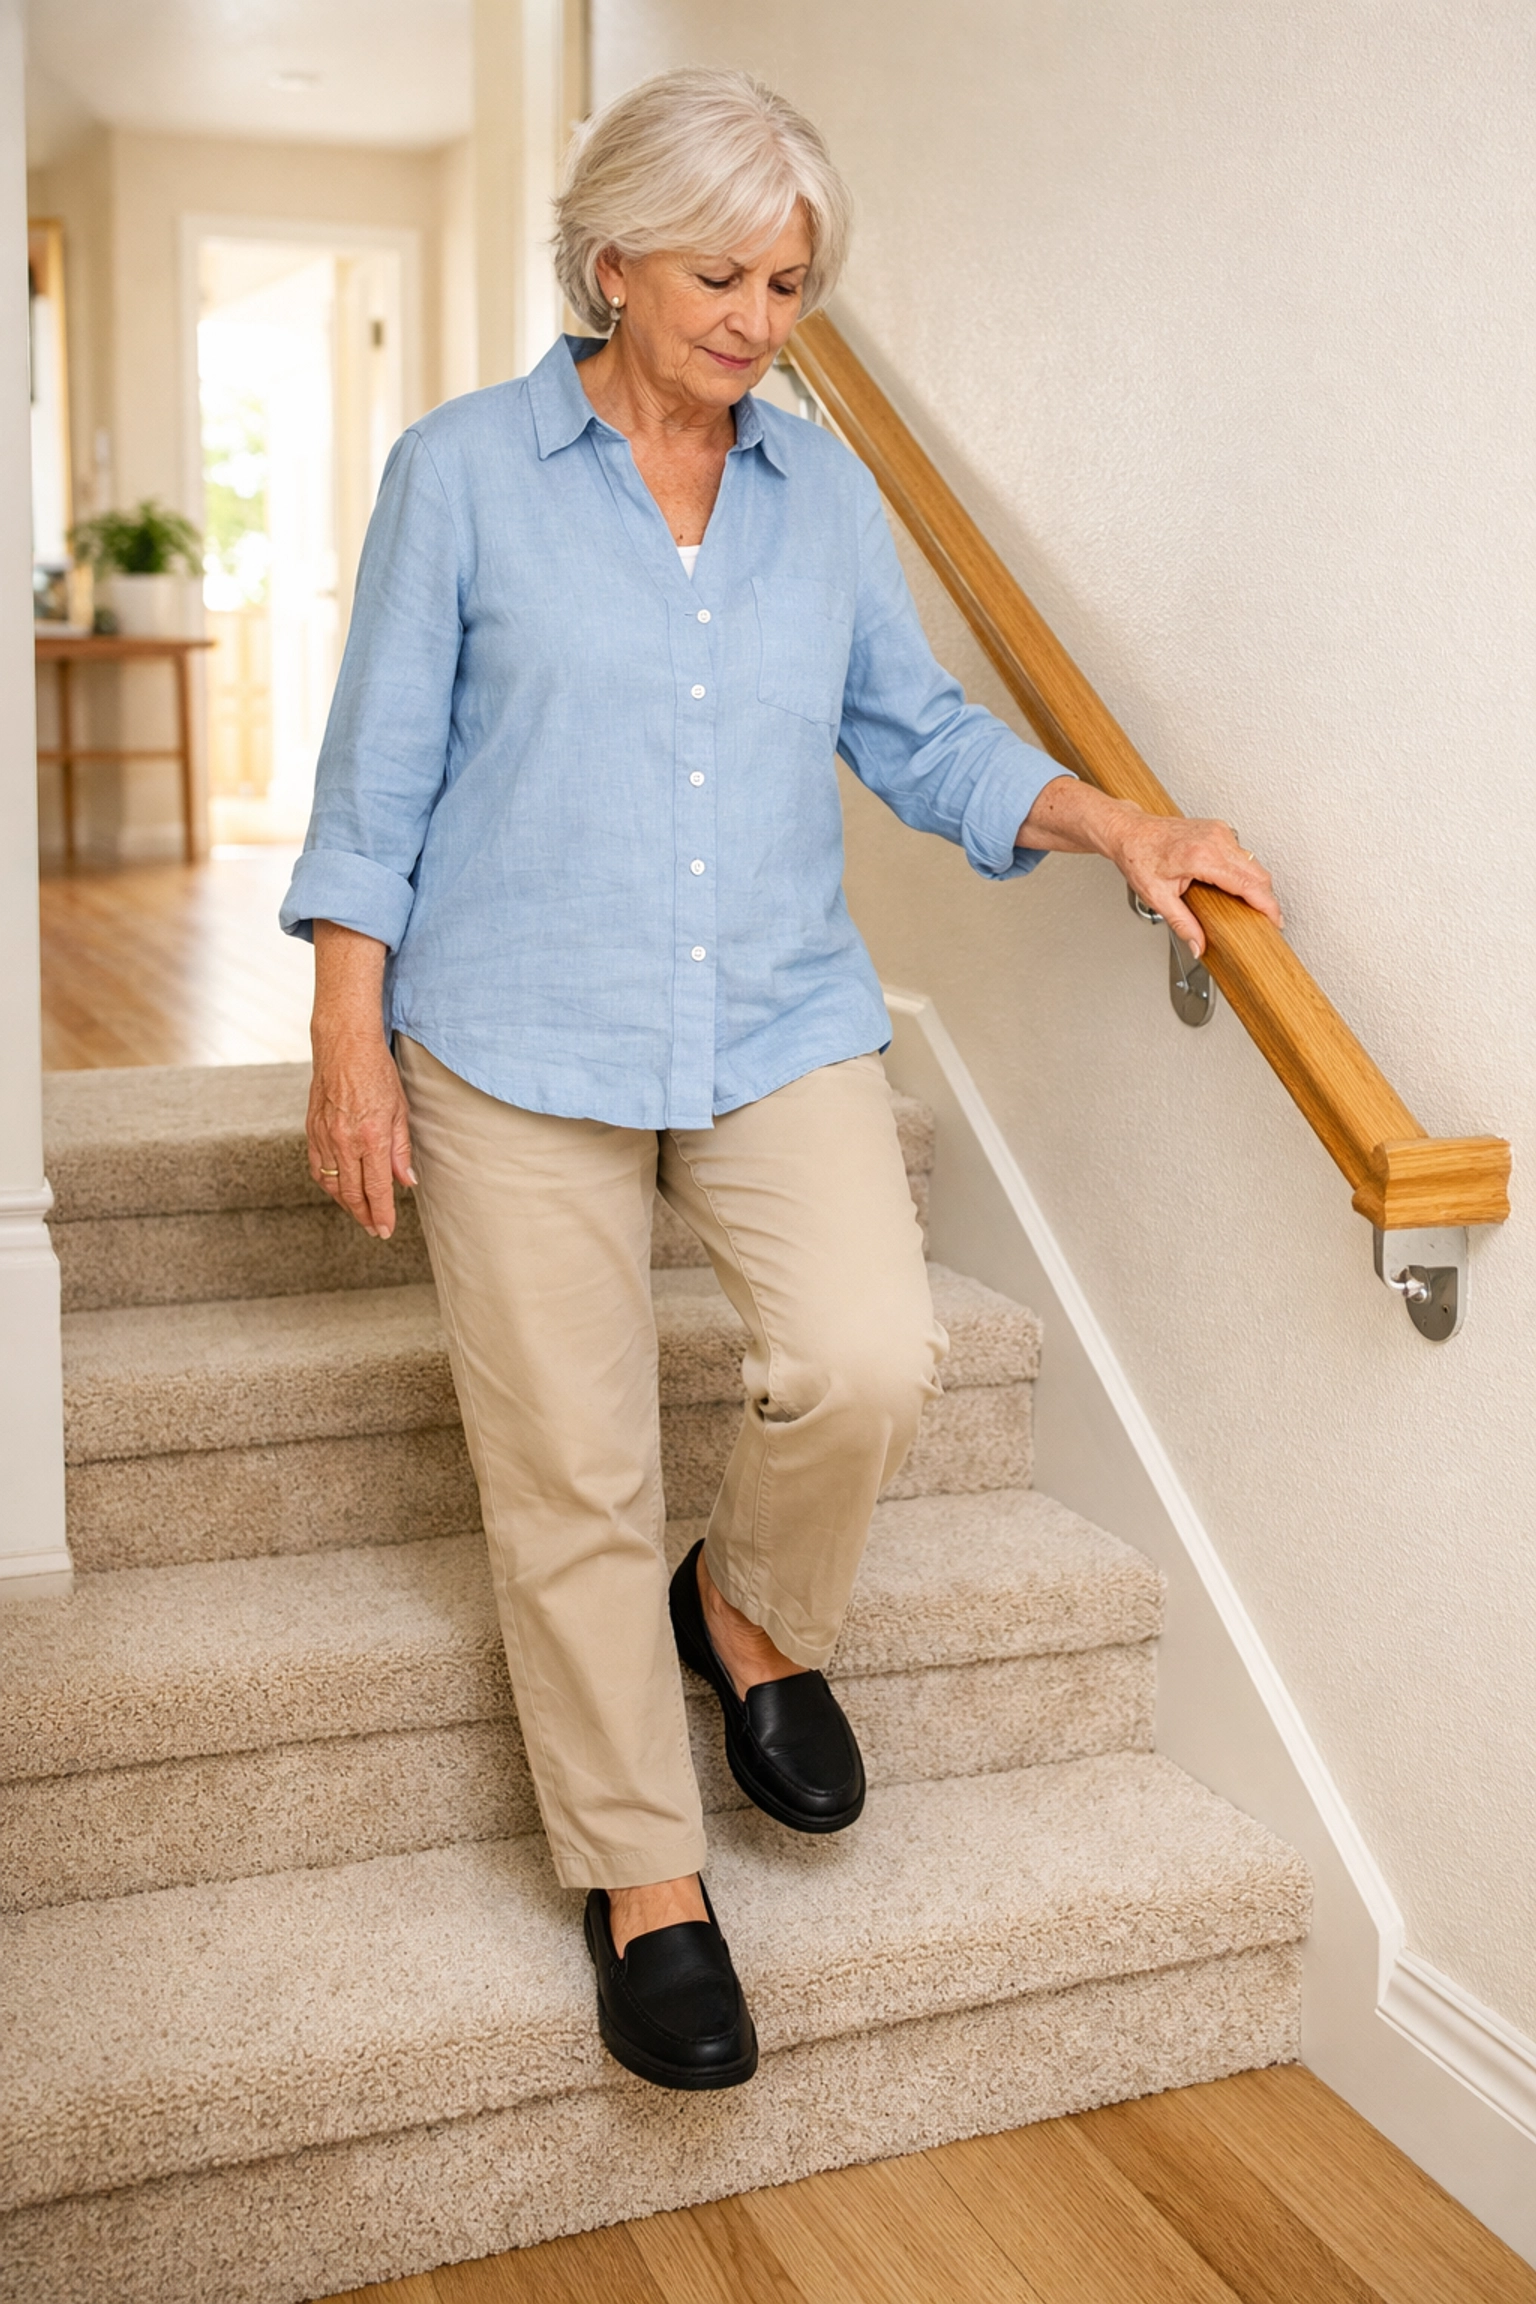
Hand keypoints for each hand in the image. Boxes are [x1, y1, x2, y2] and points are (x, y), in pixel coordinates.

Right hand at [307, 922, 414, 1238]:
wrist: (343, 1044)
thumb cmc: (377, 1072)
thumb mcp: (400, 1109)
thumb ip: (401, 1149)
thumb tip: (406, 1182)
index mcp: (370, 1137)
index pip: (376, 1189)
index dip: (381, 1214)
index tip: (385, 1230)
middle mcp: (344, 1141)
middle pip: (352, 1193)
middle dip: (365, 1216)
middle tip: (375, 1230)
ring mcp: (324, 1136)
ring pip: (332, 1184)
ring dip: (346, 1204)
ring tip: (360, 1214)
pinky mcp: (311, 1129)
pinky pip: (318, 1167)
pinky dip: (328, 1185)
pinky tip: (338, 1190)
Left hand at [1019, 777, 1281, 958]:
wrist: (1129, 832)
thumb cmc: (1138, 857)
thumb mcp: (1158, 897)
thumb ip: (1182, 923)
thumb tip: (1197, 946)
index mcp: (1202, 857)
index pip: (1248, 884)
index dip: (1266, 905)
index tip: (1276, 921)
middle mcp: (1216, 840)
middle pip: (1258, 873)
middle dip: (1266, 898)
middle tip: (1267, 919)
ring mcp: (1219, 831)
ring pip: (1253, 862)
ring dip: (1256, 884)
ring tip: (1251, 906)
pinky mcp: (1219, 829)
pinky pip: (1242, 853)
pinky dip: (1245, 871)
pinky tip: (1237, 887)